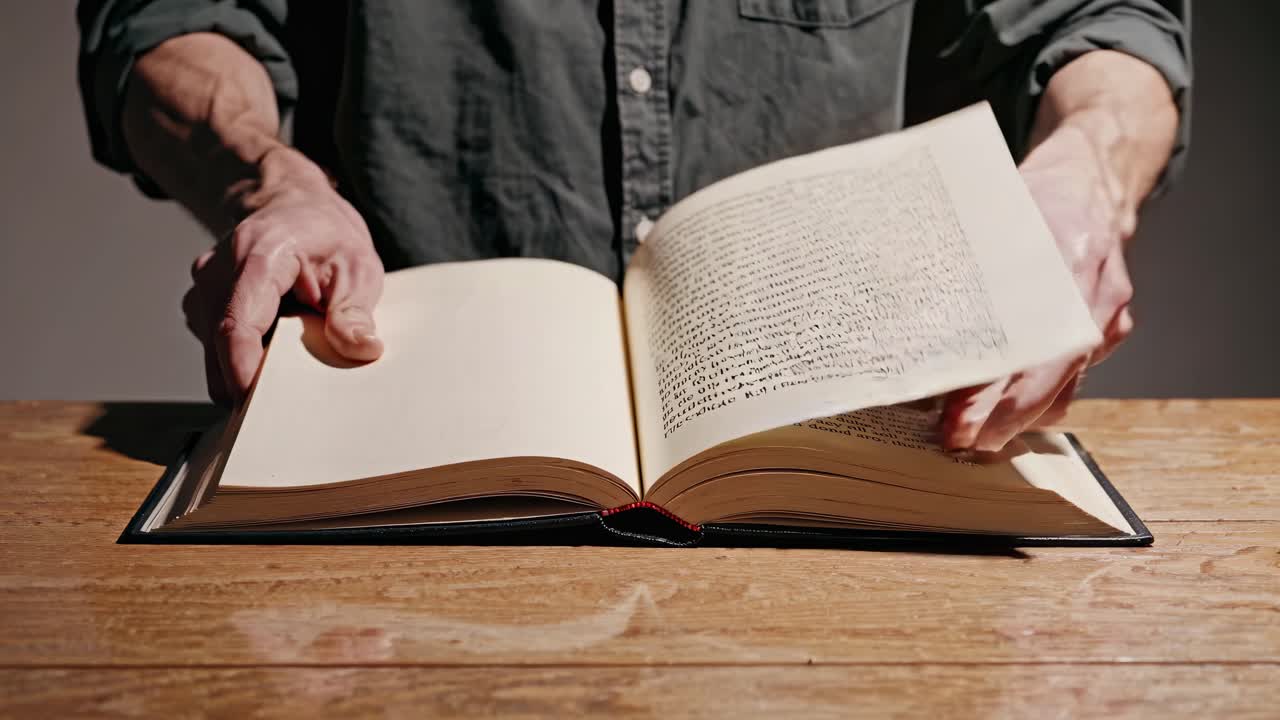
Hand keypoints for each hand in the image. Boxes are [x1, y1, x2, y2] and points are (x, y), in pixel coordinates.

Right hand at [183, 150, 384, 405]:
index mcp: (256, 256)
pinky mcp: (201, 306)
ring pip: (215, 352)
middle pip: (220, 347)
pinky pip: (217, 347)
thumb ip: (355, 310)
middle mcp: (217, 271)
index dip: (242, 370)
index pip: (236, 324)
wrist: (294, 207)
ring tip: (292, 349)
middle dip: (250, 381)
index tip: (258, 404)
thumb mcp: (358, 267)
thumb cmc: (326, 236)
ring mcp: (202, 288)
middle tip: (295, 399)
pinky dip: (245, 357)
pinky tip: (276, 341)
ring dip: (250, 366)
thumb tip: (363, 348)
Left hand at [941, 114, 1135, 450]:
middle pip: (1048, 379)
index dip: (990, 393)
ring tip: (972, 436)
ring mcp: (1108, 316)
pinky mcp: (1110, 329)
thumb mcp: (994, 217)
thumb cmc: (1034, 198)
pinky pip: (1074, 377)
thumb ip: (963, 266)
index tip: (958, 421)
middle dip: (1000, 420)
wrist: (1094, 180)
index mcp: (1063, 258)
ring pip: (1064, 387)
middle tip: (958, 443)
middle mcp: (1092, 295)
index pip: (1024, 347)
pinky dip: (1038, 400)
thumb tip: (903, 317)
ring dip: (1018, 418)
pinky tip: (1004, 414)